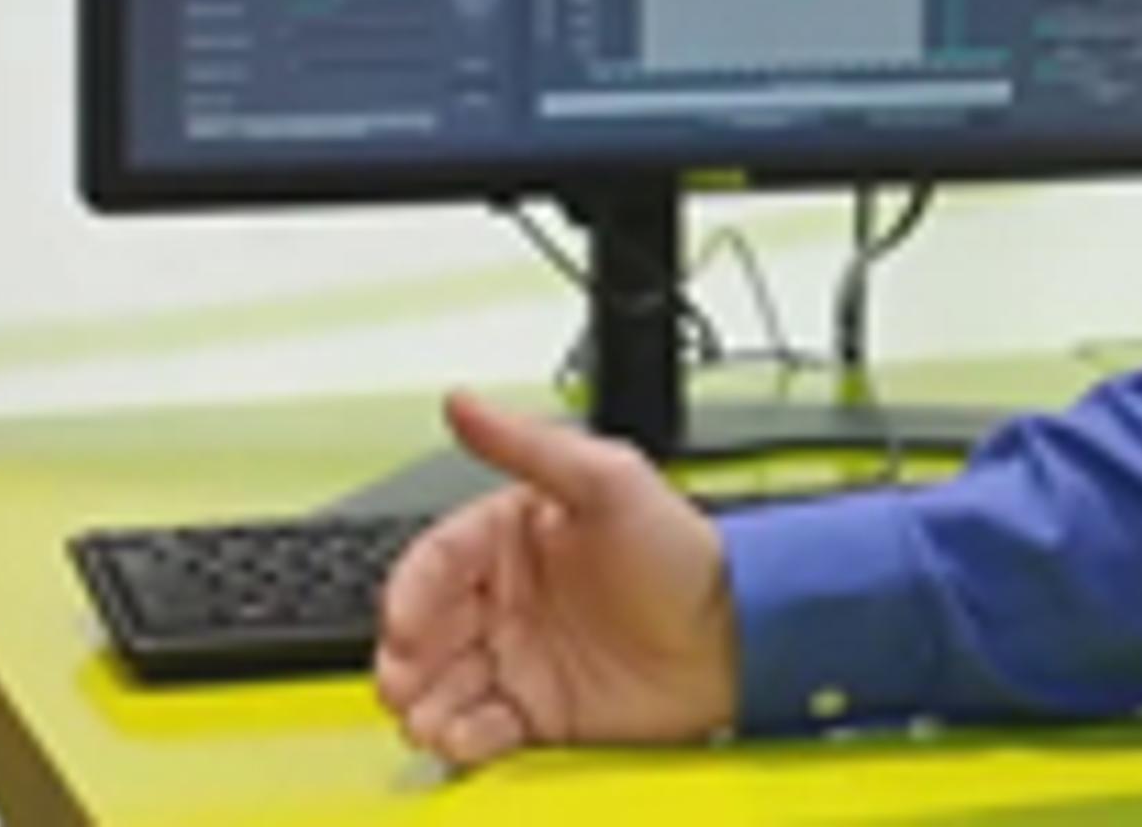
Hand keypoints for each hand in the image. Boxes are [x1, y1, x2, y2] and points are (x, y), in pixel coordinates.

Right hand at [373, 391, 739, 766]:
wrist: (736, 640)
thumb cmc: (684, 555)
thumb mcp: (611, 481)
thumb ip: (532, 444)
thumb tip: (464, 403)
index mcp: (511, 537)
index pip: (434, 563)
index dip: (410, 595)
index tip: (406, 625)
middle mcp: (506, 597)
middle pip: (422, 630)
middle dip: (405, 658)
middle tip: (409, 681)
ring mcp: (517, 656)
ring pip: (437, 684)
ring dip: (423, 704)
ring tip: (434, 717)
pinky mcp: (533, 710)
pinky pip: (474, 728)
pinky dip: (460, 737)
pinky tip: (471, 736)